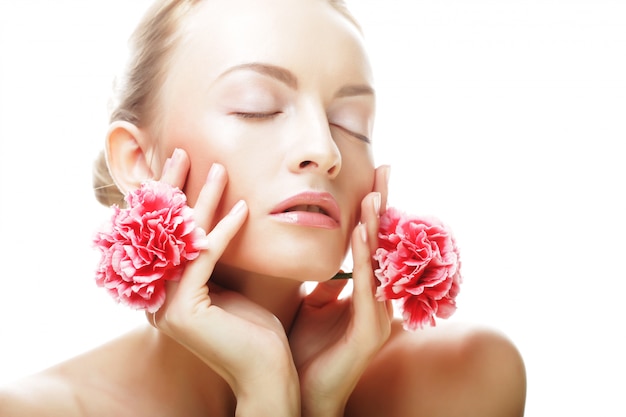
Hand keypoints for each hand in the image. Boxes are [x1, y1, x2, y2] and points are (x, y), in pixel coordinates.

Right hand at [147, 149, 298, 414]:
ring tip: (217, 168)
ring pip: (182, 240)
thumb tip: (222, 216)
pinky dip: (225, 231)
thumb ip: (214, 257)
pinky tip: (243, 208)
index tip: (184, 164)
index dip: (171, 198)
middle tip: (185, 152)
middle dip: (174, 189)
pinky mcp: (185, 310)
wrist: (268, 374)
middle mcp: (155, 297)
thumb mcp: (231, 285)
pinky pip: (206, 258)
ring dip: (202, 200)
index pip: (161, 234)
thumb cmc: (255, 331)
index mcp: (163, 291)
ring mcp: (166, 305)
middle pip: (161, 231)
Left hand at [288, 166, 392, 416]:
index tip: (372, 177)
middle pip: (380, 245)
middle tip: (384, 170)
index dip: (371, 211)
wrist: (298, 393)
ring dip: (375, 228)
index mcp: (363, 294)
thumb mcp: (311, 307)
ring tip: (373, 195)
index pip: (368, 243)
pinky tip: (360, 234)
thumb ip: (323, 284)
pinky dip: (363, 259)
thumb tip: (325, 264)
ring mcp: (377, 317)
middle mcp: (377, 302)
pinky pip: (367, 288)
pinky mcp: (369, 333)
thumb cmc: (302, 350)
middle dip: (381, 207)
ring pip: (378, 263)